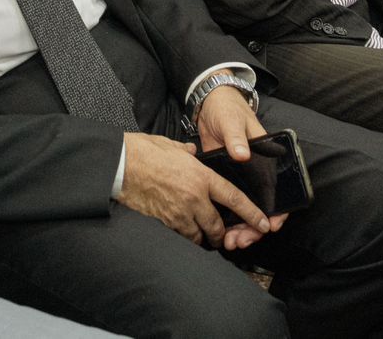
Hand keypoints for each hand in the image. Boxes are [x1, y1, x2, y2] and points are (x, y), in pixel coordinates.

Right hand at [119, 132, 272, 249]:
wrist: (119, 164)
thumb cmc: (144, 151)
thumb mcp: (172, 145)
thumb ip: (187, 152)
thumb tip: (191, 151)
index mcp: (201, 177)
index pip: (234, 199)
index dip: (251, 214)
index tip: (262, 225)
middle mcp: (194, 198)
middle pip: (217, 226)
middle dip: (221, 234)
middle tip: (221, 235)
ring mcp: (178, 213)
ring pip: (199, 236)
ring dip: (201, 237)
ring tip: (200, 235)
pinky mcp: (163, 222)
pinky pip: (180, 236)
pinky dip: (183, 236)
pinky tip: (180, 231)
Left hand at [195, 85, 290, 234]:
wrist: (209, 106)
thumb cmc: (228, 111)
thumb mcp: (233, 122)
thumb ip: (237, 138)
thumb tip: (242, 154)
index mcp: (267, 161)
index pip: (279, 191)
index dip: (278, 212)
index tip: (270, 226)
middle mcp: (257, 174)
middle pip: (262, 208)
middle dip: (254, 228)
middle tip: (242, 241)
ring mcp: (241, 179)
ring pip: (245, 210)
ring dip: (241, 229)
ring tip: (230, 242)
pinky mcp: (225, 180)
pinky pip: (229, 205)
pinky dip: (226, 220)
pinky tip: (219, 231)